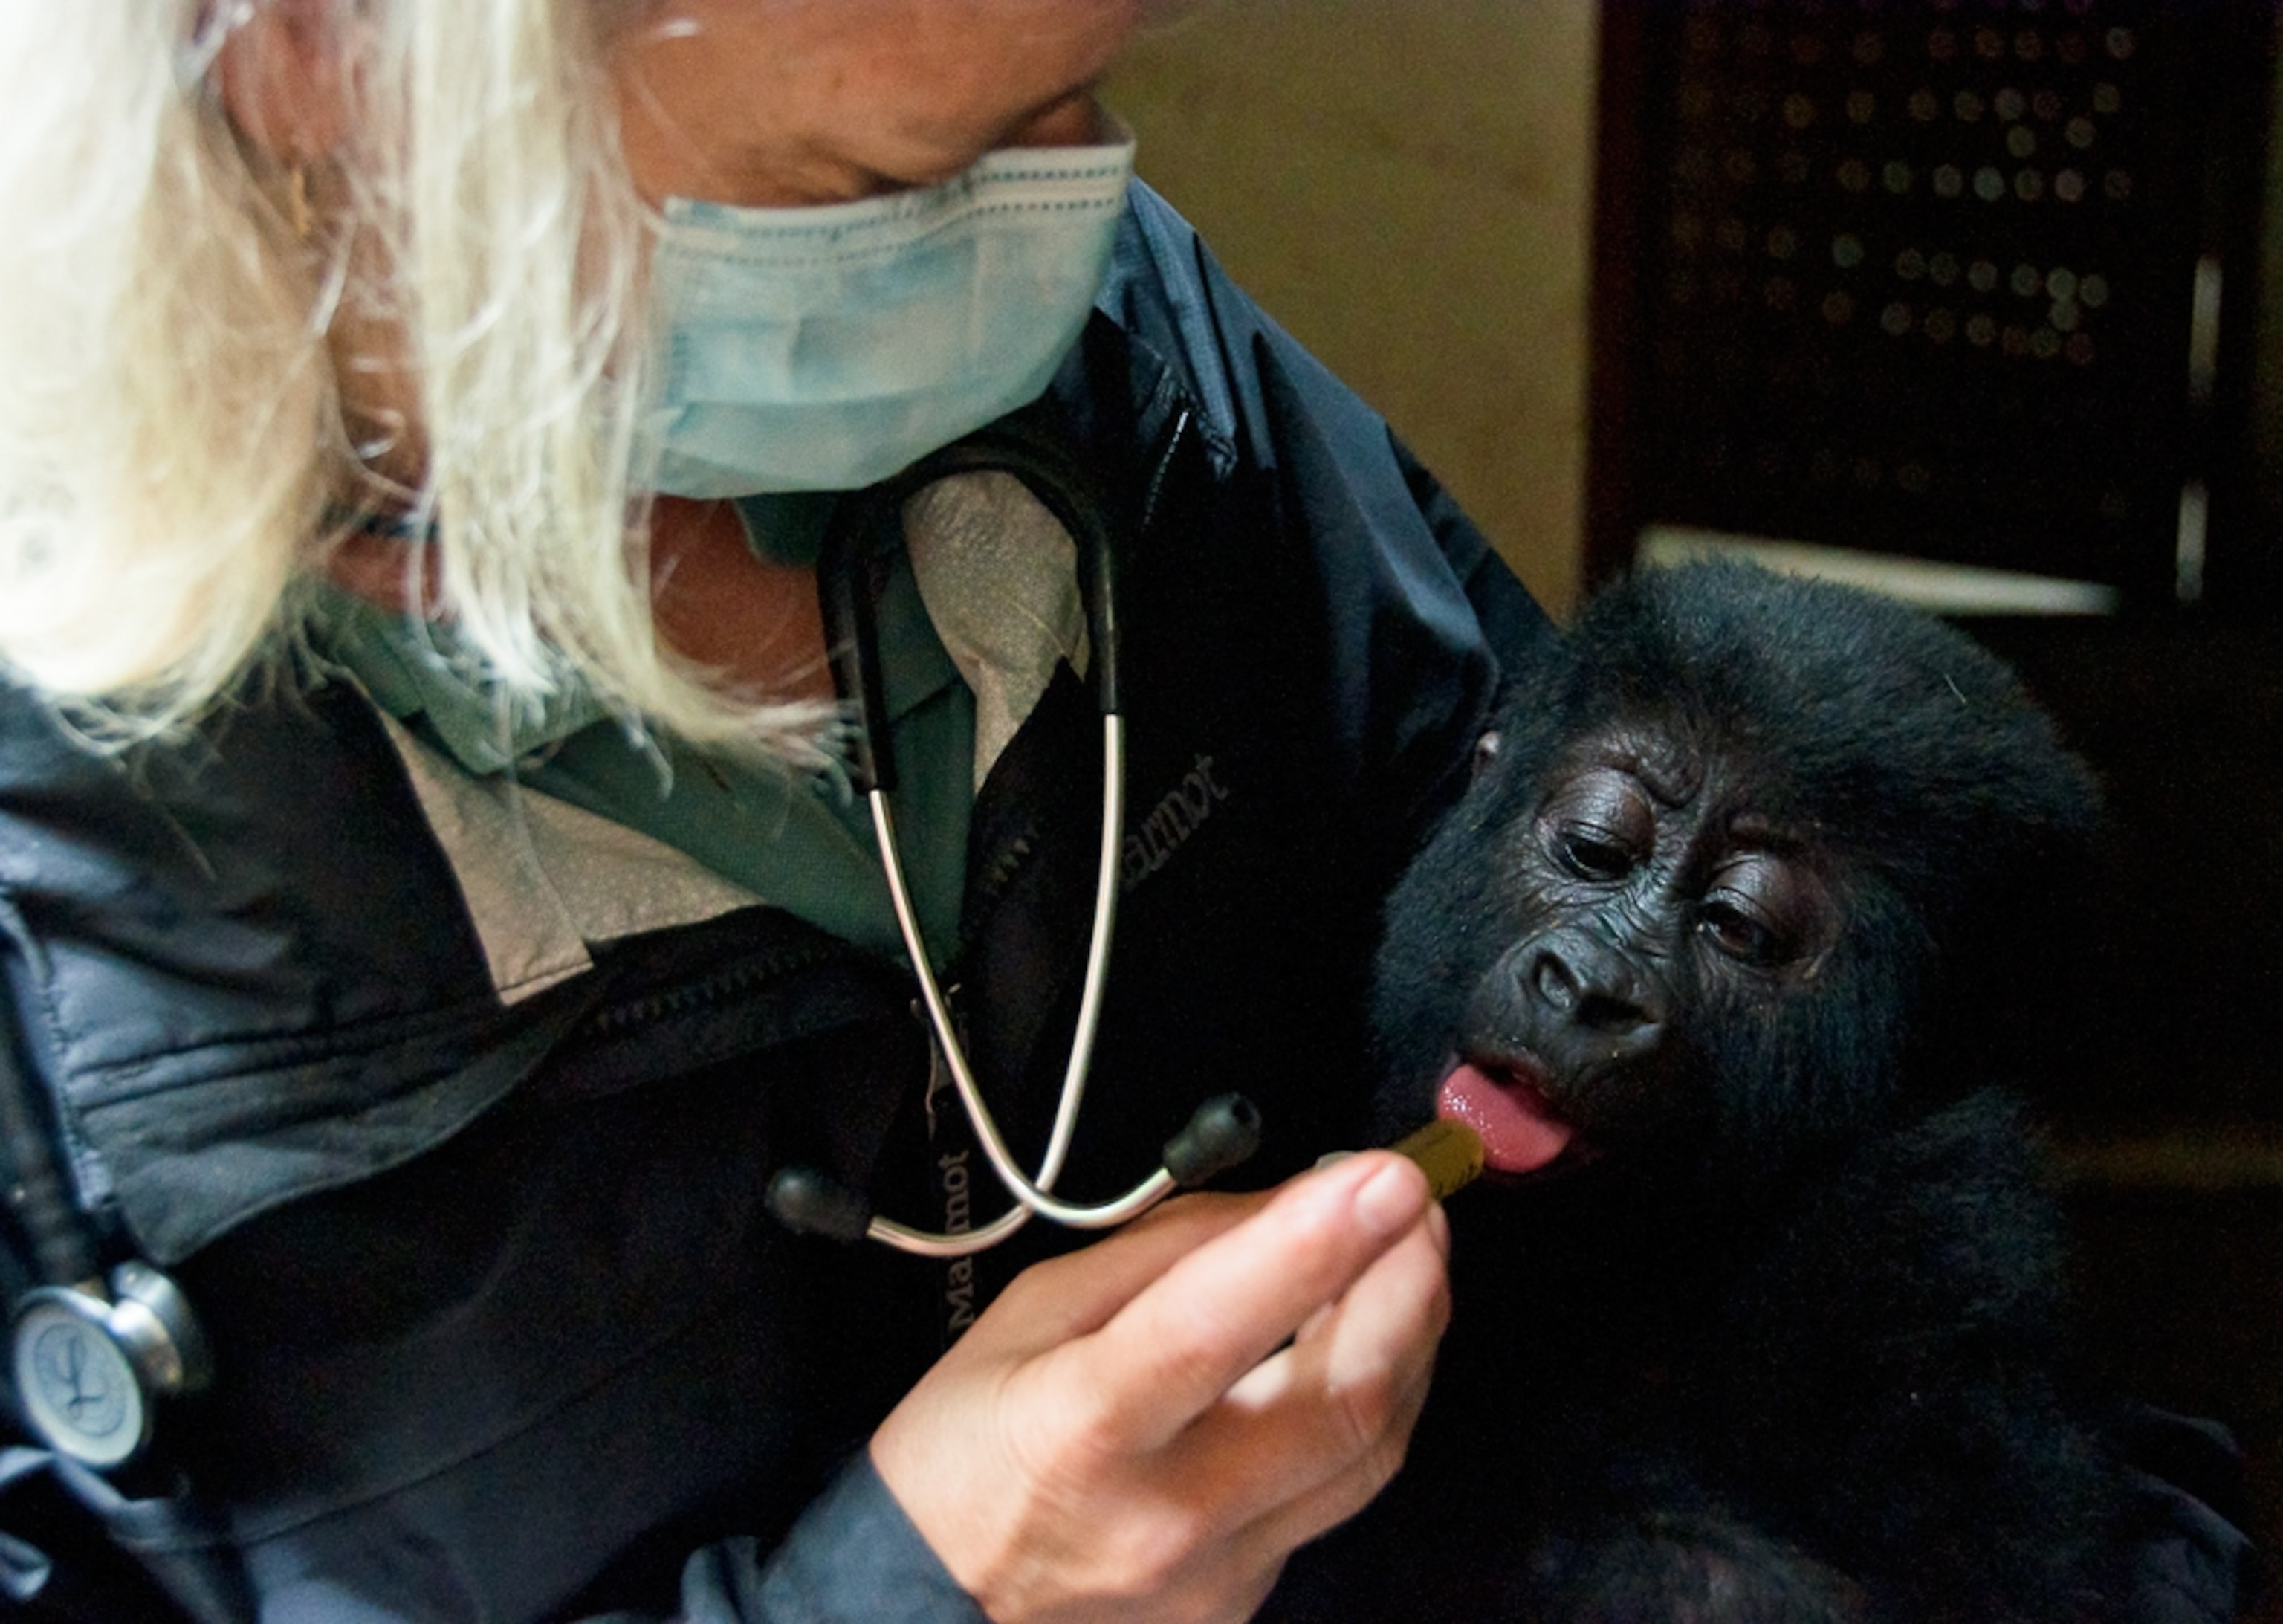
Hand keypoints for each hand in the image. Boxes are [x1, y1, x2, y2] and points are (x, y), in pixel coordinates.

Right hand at [869, 1151, 1450, 1623]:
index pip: (1213, 1328)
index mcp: (1082, 1430)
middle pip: (1337, 1403)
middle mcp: (1163, 1516)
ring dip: (1413, 1340)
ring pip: (1370, 1452)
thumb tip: (1287, 1204)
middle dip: (1407, 1286)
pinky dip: (1374, 1406)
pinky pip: (1341, 1493)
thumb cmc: (965, 1452)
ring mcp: (1219, 1575)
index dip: (1311, 1245)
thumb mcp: (1031, 1314)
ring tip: (1410, 1258)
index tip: (1382, 1175)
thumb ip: (1163, 1254)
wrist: (932, 1610)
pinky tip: (1370, 1349)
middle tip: (1419, 1205)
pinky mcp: (1249, 1602)